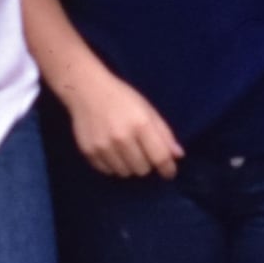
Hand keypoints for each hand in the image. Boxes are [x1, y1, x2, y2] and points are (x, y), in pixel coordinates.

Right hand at [63, 64, 184, 179]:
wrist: (86, 89)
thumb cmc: (121, 97)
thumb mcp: (147, 109)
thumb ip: (164, 132)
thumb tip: (178, 156)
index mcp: (140, 124)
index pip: (160, 157)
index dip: (168, 169)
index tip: (169, 171)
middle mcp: (122, 137)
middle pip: (143, 169)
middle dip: (146, 162)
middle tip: (141, 150)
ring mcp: (104, 146)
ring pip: (125, 173)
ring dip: (129, 165)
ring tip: (125, 149)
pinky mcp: (89, 152)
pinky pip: (108, 171)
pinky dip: (113, 165)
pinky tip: (112, 150)